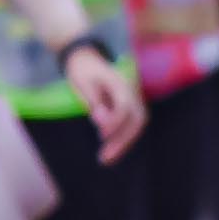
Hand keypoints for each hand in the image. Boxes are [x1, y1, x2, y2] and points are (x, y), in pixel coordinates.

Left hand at [64, 42, 144, 162]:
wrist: (87, 59)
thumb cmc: (82, 71)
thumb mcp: (81, 83)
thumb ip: (92, 101)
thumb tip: (100, 121)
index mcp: (119, 83)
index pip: (124, 106)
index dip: (115, 122)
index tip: (101, 136)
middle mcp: (132, 91)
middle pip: (136, 119)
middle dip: (122, 140)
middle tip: (105, 158)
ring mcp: (134, 99)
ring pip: (137, 125)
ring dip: (124, 144)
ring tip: (106, 160)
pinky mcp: (131, 107)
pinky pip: (132, 125)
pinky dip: (124, 140)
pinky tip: (111, 153)